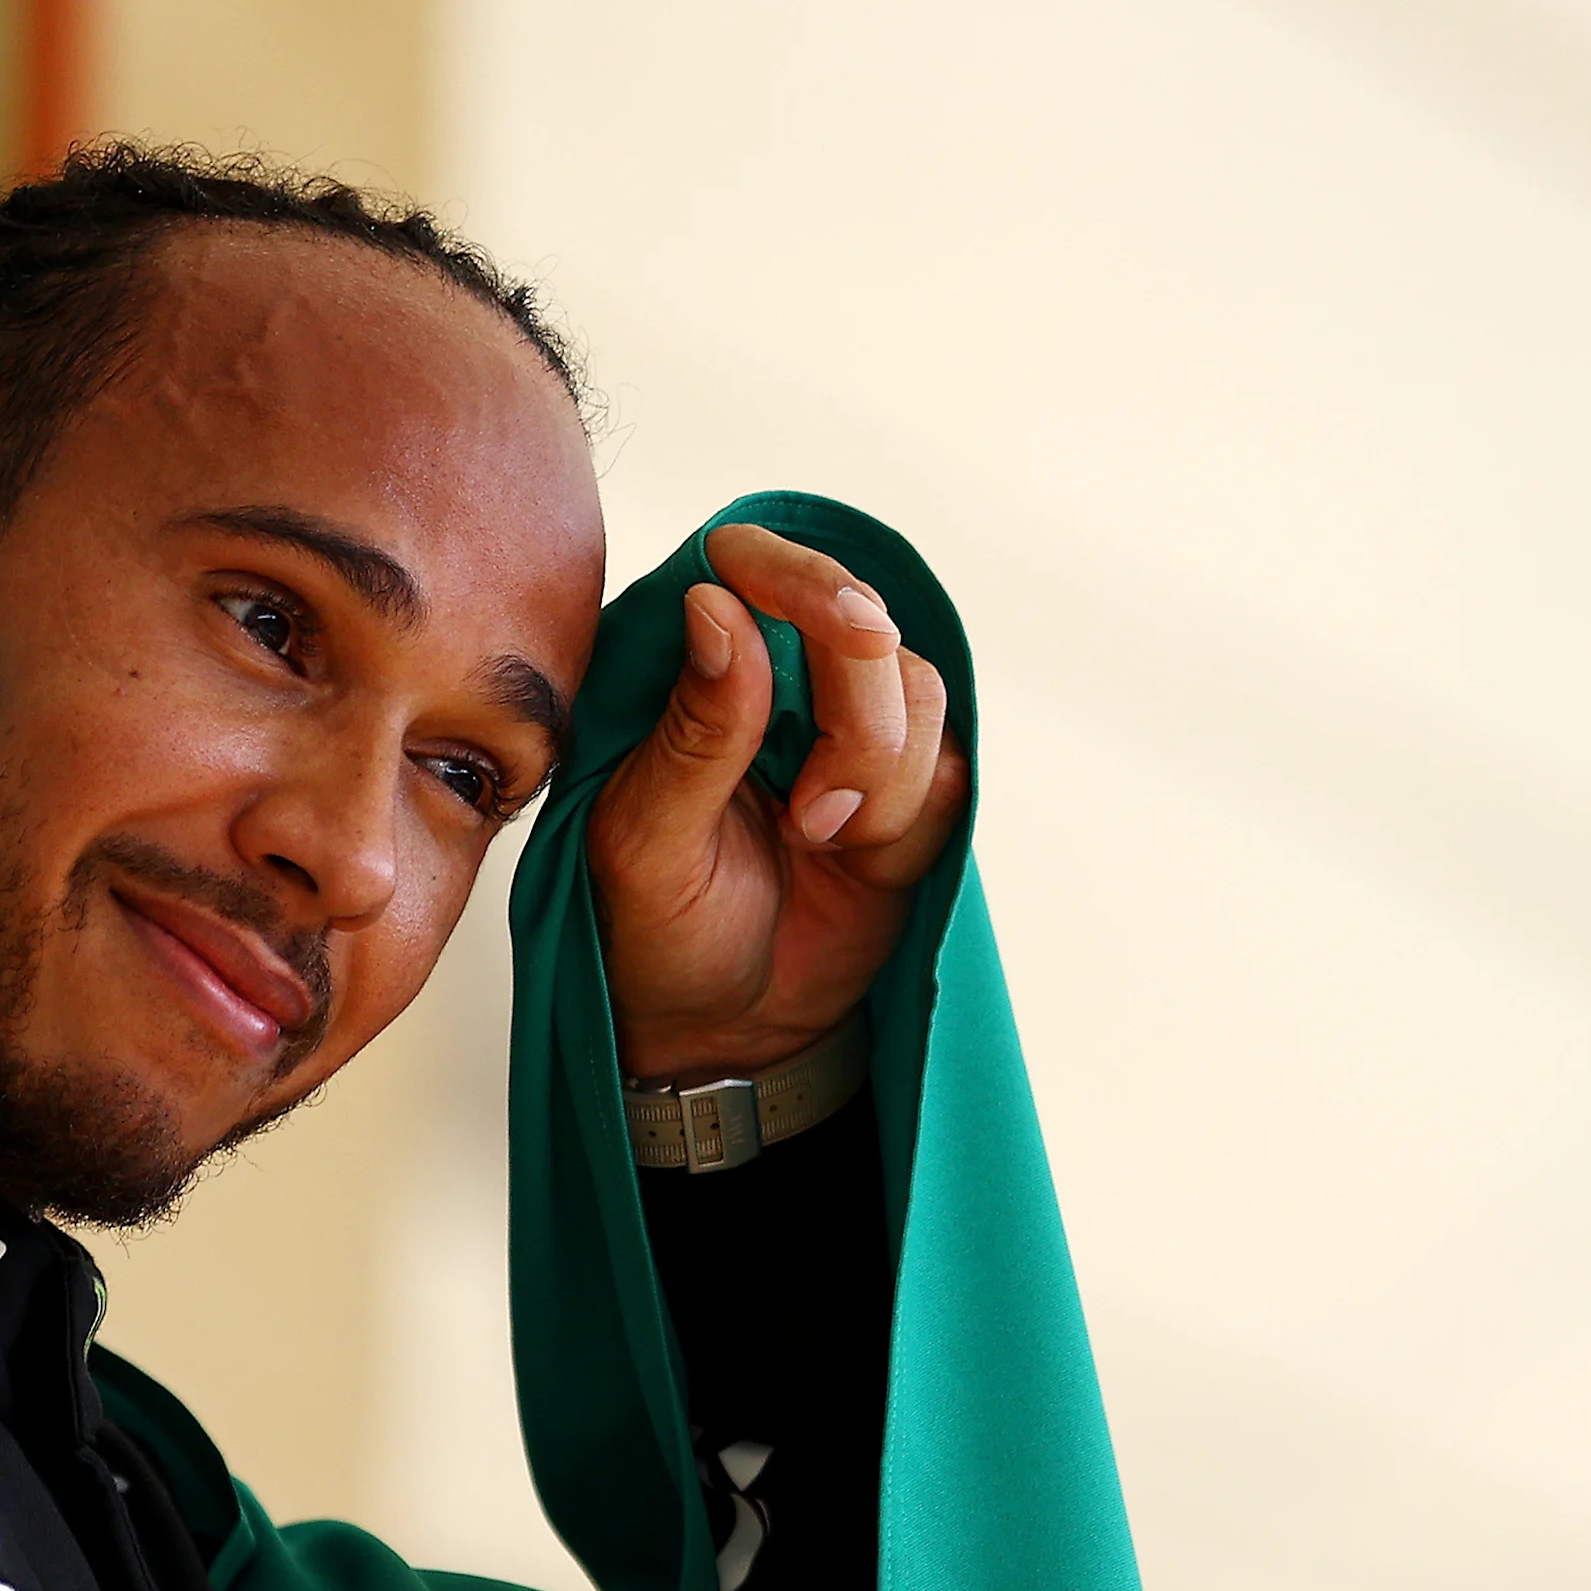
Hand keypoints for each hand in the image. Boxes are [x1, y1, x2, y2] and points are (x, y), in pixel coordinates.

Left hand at [587, 524, 969, 1081]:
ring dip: (881, 776)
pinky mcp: (905, 783)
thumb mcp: (647, 843)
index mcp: (684, 669)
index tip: (847, 624)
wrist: (723, 1028)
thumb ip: (692, 729)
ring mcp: (844, 726)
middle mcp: (771, 677)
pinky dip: (909, 814)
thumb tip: (717, 603)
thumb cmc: (654, 933)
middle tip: (815, 815)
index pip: (748, 561)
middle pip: (856, 619)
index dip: (802, 575)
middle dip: (856, 718)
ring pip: (916, 685)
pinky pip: (943, 759)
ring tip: (822, 841)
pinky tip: (860, 857)